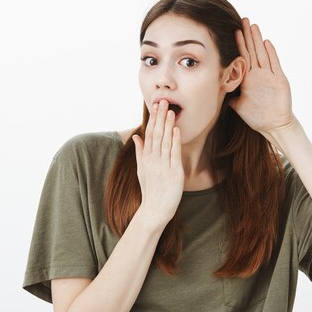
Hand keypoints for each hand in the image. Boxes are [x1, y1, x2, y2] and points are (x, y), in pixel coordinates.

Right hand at [132, 99, 183, 226]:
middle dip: (159, 117)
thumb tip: (136, 136)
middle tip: (163, 101)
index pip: (148, 134)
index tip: (155, 106)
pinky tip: (176, 130)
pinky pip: (173, 155)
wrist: (154, 210)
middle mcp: (152, 160)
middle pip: (156, 134)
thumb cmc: (150, 190)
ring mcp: (162, 166)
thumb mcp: (142, 170)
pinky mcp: (173, 173)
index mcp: (145, 158)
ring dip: (167, 125)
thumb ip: (139, 151)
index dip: (152, 119)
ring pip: (164, 142)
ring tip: (170, 111)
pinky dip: (174, 142)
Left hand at [228, 17, 297, 141]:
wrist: (274, 125)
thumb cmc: (257, 117)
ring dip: (257, 40)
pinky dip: (271, 53)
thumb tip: (216, 91)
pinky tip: (266, 42)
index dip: (238, 44)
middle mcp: (258, 75)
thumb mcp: (238, 106)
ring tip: (253, 26)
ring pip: (262, 54)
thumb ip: (229, 97)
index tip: (233, 31)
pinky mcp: (279, 80)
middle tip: (243, 19)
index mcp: (248, 79)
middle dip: (247, 36)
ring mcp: (269, 76)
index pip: (242, 57)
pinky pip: (274, 64)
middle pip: (252, 51)